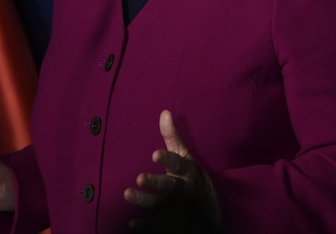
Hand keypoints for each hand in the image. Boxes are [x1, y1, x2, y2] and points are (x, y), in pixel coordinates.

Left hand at [124, 110, 219, 231]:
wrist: (209, 211)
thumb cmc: (193, 178)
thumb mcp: (187, 157)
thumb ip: (173, 138)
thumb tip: (164, 112)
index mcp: (187, 171)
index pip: (178, 163)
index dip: (167, 159)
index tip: (154, 154)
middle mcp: (183, 188)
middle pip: (169, 185)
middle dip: (155, 182)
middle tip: (139, 178)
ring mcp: (178, 206)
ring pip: (160, 203)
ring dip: (144, 200)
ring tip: (127, 194)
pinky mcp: (171, 219)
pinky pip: (158, 223)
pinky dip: (145, 224)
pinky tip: (132, 223)